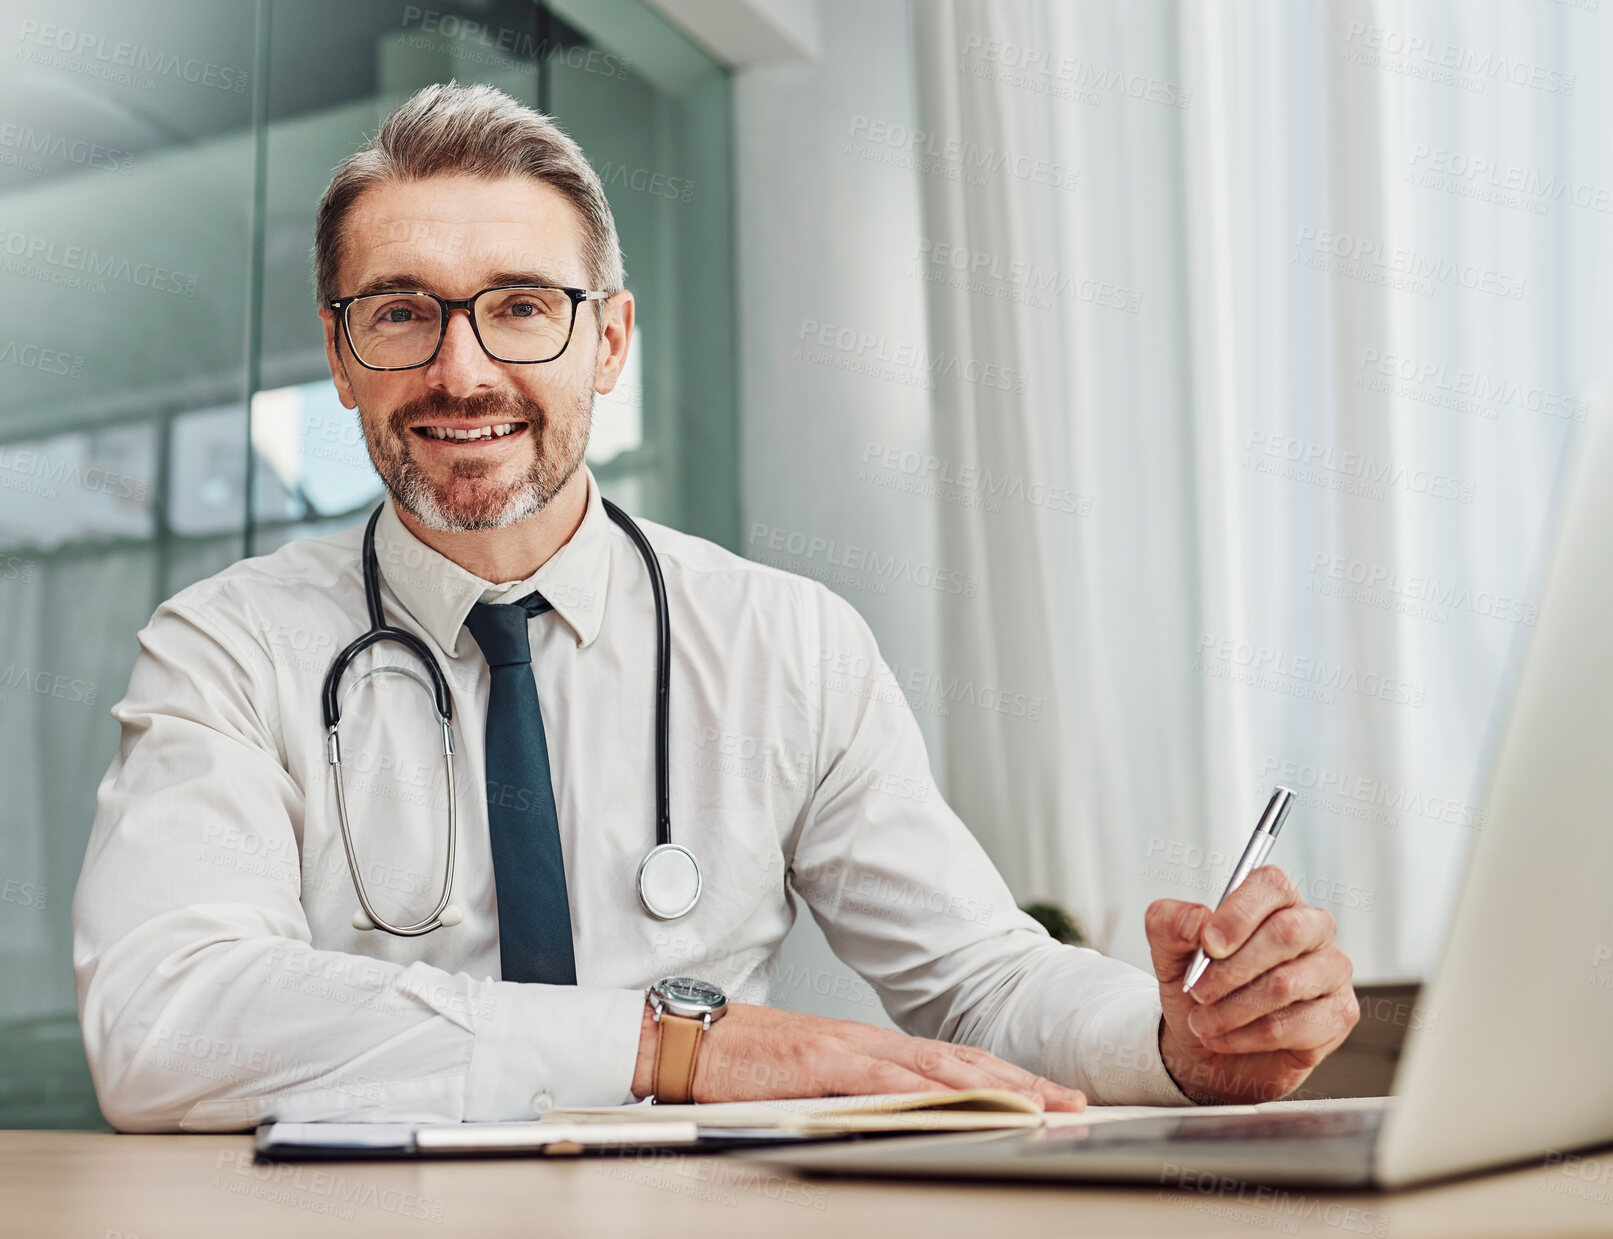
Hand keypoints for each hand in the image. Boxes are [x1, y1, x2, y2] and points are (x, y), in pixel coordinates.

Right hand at [631, 1001, 1085, 1110]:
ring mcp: (848, 1052)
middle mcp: (869, 1043)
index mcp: (870, 1047)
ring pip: (937, 1069)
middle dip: (1021, 1083)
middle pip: (961, 1062)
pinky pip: (886, 1082)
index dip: (1006, 1078)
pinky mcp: (822, 1066)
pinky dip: (929, 1094)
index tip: (1051, 1096)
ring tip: (1039, 1106)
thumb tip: (905, 1117)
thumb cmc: (746, 1065)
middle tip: (1071, 1103)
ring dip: (994, 1087)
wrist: (692, 1040)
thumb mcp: (814, 1079)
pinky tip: (961, 1104)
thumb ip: (859, 1093)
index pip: (953, 1062)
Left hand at [1146, 866, 1358, 1104]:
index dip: (1239, 913)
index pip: (1271, 886)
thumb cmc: (1199, 991)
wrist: (1209, 1050)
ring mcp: (1332, 971)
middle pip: (1286, 932)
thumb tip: (1194, 918)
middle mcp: (1314, 928)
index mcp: (1276, 900)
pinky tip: (1225, 1038)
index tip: (1208, 944)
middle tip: (1198, 991)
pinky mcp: (1339, 1014)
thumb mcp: (1169, 955)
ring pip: (1285, 984)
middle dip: (1232, 968)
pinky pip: (1294, 1026)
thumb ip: (1169, 925)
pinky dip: (1247, 1036)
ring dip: (1232, 1009)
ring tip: (1202, 1022)